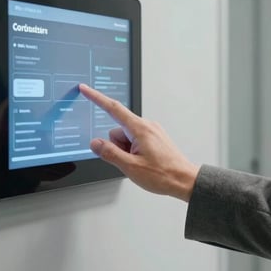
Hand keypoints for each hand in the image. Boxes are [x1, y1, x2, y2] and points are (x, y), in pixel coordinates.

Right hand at [78, 84, 199, 201]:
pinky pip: (135, 141)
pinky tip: (144, 162)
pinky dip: (133, 151)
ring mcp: (152, 131)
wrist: (184, 181)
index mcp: (140, 129)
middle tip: (130, 162)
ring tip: (140, 164)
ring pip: (126, 137)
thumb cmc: (163, 174)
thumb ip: (110, 153)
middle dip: (117, 146)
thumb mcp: (131, 167)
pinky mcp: (155, 138)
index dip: (96, 98)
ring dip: (126, 151)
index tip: (85, 89)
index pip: (113, 108)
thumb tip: (95, 143)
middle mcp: (147, 126)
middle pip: (118, 131)